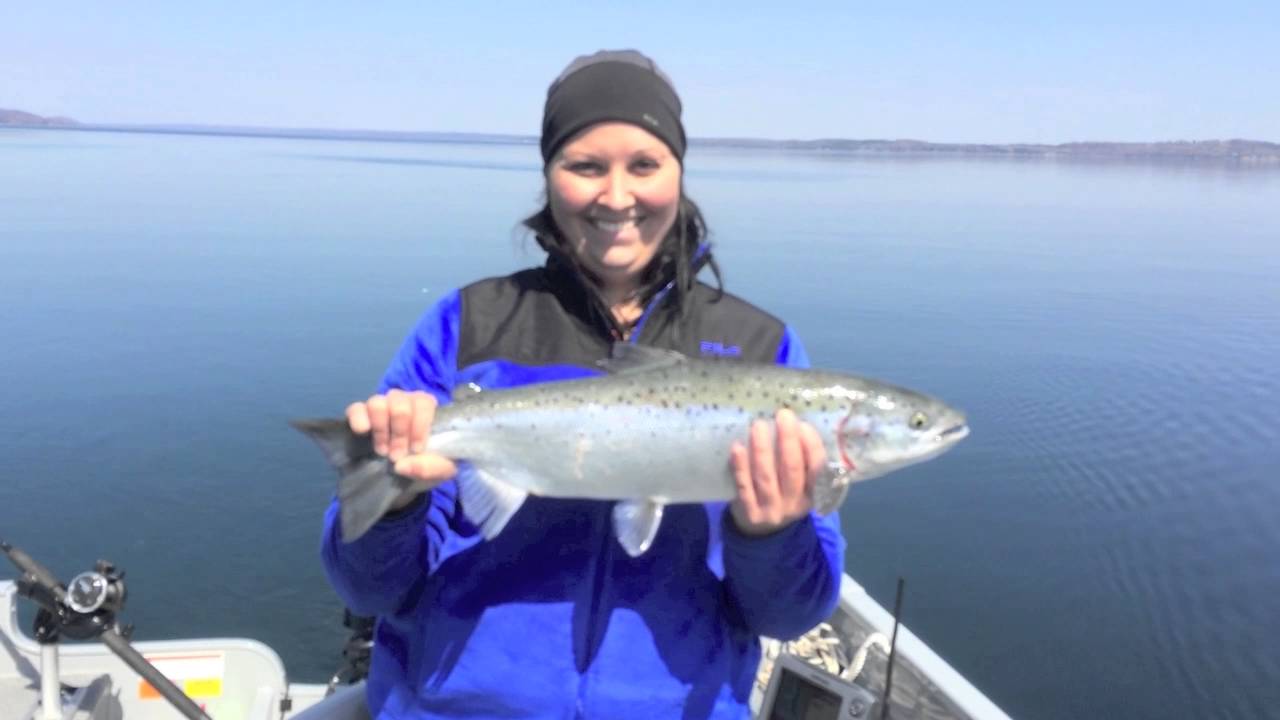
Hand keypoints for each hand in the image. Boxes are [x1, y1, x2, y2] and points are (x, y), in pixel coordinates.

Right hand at [346, 389, 456, 509]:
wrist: (407, 475)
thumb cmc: (429, 463)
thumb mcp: (442, 470)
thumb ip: (430, 468)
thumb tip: (401, 466)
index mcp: (425, 407)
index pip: (424, 402)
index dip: (419, 425)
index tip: (416, 449)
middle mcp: (403, 400)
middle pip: (399, 403)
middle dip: (399, 432)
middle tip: (397, 455)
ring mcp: (381, 405)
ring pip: (377, 402)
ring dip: (380, 429)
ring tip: (382, 450)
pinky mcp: (360, 415)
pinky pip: (356, 408)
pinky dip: (359, 419)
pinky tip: (363, 432)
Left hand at [729, 408, 826, 535]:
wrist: (764, 534)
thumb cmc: (786, 497)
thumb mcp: (803, 487)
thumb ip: (803, 462)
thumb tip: (795, 424)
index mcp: (813, 494)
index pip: (817, 468)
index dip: (811, 445)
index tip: (802, 424)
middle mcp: (794, 503)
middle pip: (791, 469)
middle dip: (788, 440)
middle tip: (783, 415)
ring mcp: (770, 509)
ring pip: (766, 476)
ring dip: (762, 449)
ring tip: (758, 425)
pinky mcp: (749, 512)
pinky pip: (744, 486)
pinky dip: (740, 466)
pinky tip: (738, 447)